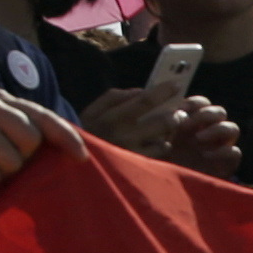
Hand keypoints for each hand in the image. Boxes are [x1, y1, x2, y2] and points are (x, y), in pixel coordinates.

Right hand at [78, 84, 243, 174]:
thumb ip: (114, 97)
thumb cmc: (87, 134)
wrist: (72, 165)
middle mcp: (123, 137)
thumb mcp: (92, 111)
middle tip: (180, 112)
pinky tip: (157, 143)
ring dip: (170, 133)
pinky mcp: (136, 168)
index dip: (163, 91)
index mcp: (112, 118)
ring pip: (164, 141)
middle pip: (162, 122)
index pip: (143, 100)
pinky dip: (163, 147)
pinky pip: (159, 155)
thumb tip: (140, 90)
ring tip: (168, 128)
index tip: (177, 84)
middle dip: (176, 115)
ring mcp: (132, 155)